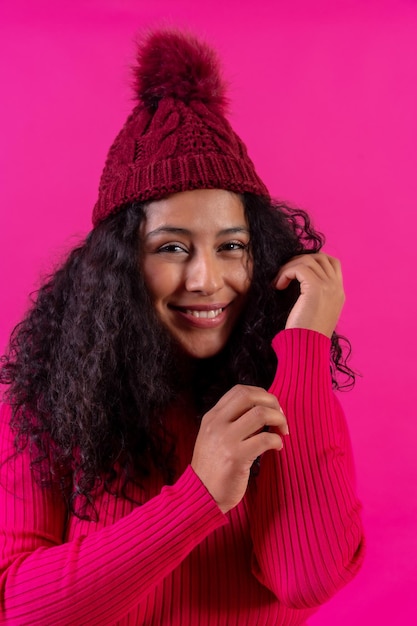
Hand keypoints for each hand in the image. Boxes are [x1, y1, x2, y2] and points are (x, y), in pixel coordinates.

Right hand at [191, 385, 287, 513]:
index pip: (239, 391)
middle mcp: (217, 424)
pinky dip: (277, 441)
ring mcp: (225, 440)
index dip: (261, 394)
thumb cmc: (213, 469)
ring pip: (261, 414)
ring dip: (279, 420)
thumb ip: (232, 422)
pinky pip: (266, 439)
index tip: (271, 407)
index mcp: (212, 417)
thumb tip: (262, 411)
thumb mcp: (213, 438)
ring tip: (282, 432)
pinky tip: (278, 448)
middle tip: (281, 417)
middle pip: (250, 396)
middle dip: (272, 402)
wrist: (201, 496)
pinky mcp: (236, 457)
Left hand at [274, 253, 344, 337]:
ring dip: (289, 267)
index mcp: (339, 293)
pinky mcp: (315, 288)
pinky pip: (298, 268)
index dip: (312, 261)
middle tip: (284, 273)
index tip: (295, 271)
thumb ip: (314, 296)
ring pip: (307, 261)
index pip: (332, 263)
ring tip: (278, 282)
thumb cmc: (305, 335)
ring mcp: (328, 286)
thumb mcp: (315, 313)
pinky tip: (278, 286)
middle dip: (299, 260)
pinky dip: (285, 273)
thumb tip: (297, 281)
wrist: (306, 348)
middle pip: (320, 257)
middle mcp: (337, 288)